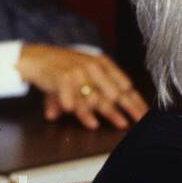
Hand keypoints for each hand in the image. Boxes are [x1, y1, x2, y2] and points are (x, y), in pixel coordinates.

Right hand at [17, 44, 147, 129]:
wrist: (35, 58)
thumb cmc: (62, 68)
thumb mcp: (82, 76)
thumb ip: (96, 94)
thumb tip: (112, 112)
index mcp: (101, 63)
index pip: (124, 83)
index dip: (136, 99)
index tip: (146, 113)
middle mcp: (93, 66)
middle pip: (115, 91)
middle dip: (129, 107)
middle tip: (140, 121)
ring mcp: (78, 72)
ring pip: (98, 98)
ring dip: (111, 113)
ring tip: (121, 124)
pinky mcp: (63, 79)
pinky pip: (77, 101)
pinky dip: (84, 114)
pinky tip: (92, 124)